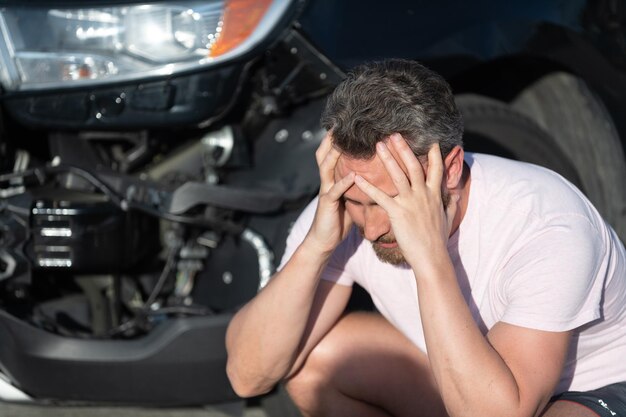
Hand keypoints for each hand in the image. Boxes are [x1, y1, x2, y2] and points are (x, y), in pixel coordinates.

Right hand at [304, 133, 354, 253]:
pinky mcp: (327, 204)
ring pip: (326, 167)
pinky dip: (344, 182)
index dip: (336, 138)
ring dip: (335, 153)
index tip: (346, 122)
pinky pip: (335, 191)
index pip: (332, 153)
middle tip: (339, 123)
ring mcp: (326, 191)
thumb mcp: (351, 198)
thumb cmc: (340, 220)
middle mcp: (327, 181)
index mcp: (333, 178)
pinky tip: (352, 175)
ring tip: (343, 141)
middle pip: (324, 154)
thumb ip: (359, 185)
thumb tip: (378, 175)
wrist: (324, 241)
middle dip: (330, 138)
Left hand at [354, 134, 458, 270]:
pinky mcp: (397, 213)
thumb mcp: (449, 218)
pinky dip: (367, 186)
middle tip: (394, 134)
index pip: (436, 169)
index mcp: (434, 195)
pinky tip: (357, 177)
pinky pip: (380, 196)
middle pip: (413, 165)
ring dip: (388, 158)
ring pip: (398, 175)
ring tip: (378, 145)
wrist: (432, 257)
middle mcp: (423, 194)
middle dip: (404, 148)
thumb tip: (456, 194)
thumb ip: (451, 203)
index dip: (434, 154)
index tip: (431, 139)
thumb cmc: (438, 240)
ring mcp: (410, 202)